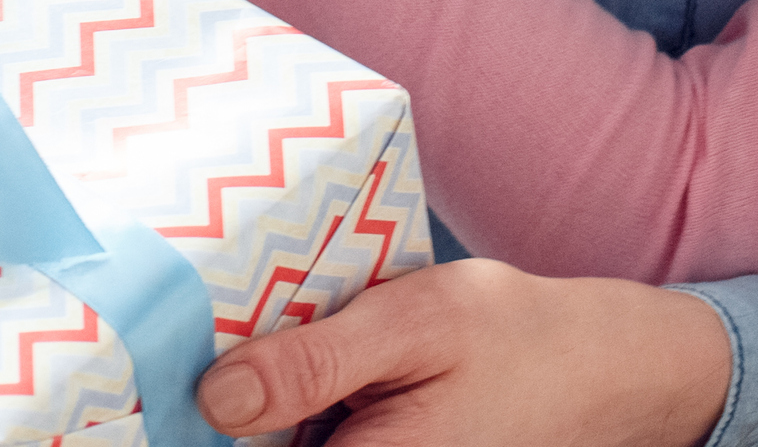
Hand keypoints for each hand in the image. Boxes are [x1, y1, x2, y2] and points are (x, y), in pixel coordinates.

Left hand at [194, 260, 732, 446]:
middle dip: (219, 412)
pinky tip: (279, 373)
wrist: (609, 373)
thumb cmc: (520, 340)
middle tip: (182, 359)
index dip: (188, 422)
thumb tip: (217, 395)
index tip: (148, 386)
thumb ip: (315, 360)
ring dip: (254, 410)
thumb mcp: (417, 323)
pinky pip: (314, 439)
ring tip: (235, 352)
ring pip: (280, 443)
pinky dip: (290, 412)